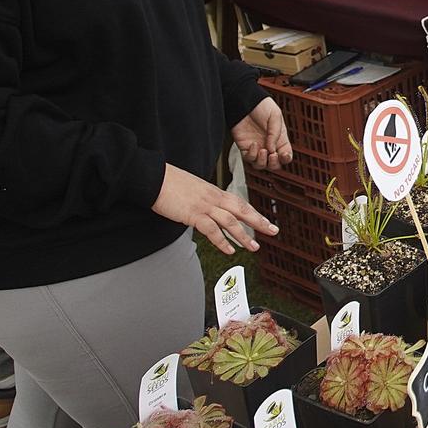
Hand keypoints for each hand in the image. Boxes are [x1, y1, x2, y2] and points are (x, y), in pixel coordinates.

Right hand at [152, 163, 277, 254]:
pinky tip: (230, 250)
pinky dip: (222, 241)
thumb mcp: (193, 190)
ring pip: (231, 221)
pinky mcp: (193, 214)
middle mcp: (213, 197)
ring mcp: (204, 205)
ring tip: (254, 247)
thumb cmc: (170, 183)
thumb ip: (204, 199)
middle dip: (259, 221)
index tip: (266, 221)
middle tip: (273, 231)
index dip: (254, 213)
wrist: (153, 177)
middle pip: (242, 209)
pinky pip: (211, 229)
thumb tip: (208, 210)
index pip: (240, 203)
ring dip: (244, 235)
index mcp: (214, 191)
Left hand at [232, 97, 292, 171]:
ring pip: (261, 165)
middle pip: (274, 164)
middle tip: (273, 155)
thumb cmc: (261, 105)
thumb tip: (272, 149)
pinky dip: (252, 155)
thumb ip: (275, 133)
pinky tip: (253, 145)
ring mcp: (257, 147)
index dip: (286, 158)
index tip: (284, 155)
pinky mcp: (245, 147)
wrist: (244, 102)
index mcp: (280, 139)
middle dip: (274, 164)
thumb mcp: (275, 116)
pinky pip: (249, 158)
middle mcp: (269, 145)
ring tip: (263, 150)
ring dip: (262, 161)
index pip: (286, 155)